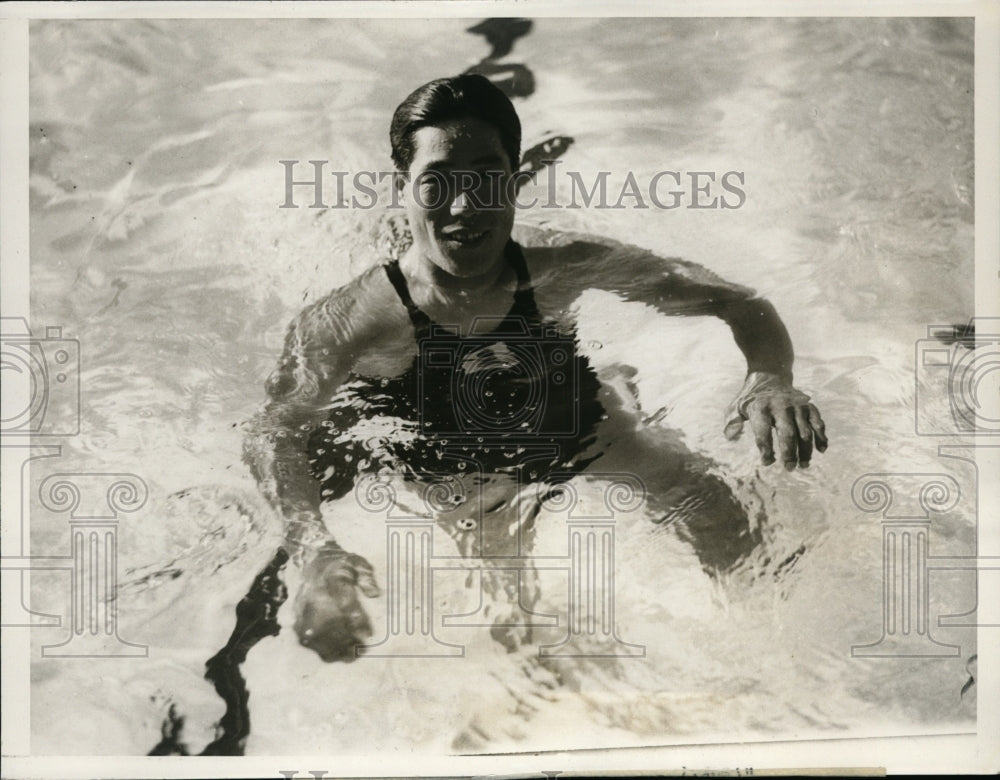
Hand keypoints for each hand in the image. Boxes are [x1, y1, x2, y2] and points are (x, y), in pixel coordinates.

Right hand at [292, 543, 379, 661]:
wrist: (309, 561)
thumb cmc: (340, 565)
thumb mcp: (357, 563)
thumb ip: (367, 577)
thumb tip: (375, 594)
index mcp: (333, 577)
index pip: (344, 599)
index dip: (356, 619)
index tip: (368, 634)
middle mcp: (315, 593)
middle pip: (328, 621)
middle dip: (345, 639)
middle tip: (361, 650)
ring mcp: (303, 607)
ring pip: (315, 634)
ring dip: (333, 648)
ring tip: (350, 656)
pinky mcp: (297, 617)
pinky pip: (306, 639)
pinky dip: (320, 649)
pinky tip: (335, 655)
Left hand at [723, 371, 827, 469]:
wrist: (769, 377)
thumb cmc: (751, 400)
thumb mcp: (736, 407)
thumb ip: (732, 422)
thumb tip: (731, 437)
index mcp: (760, 407)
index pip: (763, 431)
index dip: (765, 449)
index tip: (767, 462)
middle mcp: (780, 406)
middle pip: (787, 433)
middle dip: (789, 453)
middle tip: (789, 468)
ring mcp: (796, 405)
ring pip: (805, 430)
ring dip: (806, 450)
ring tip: (803, 465)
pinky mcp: (808, 405)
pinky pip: (818, 421)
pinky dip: (821, 436)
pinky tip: (821, 450)